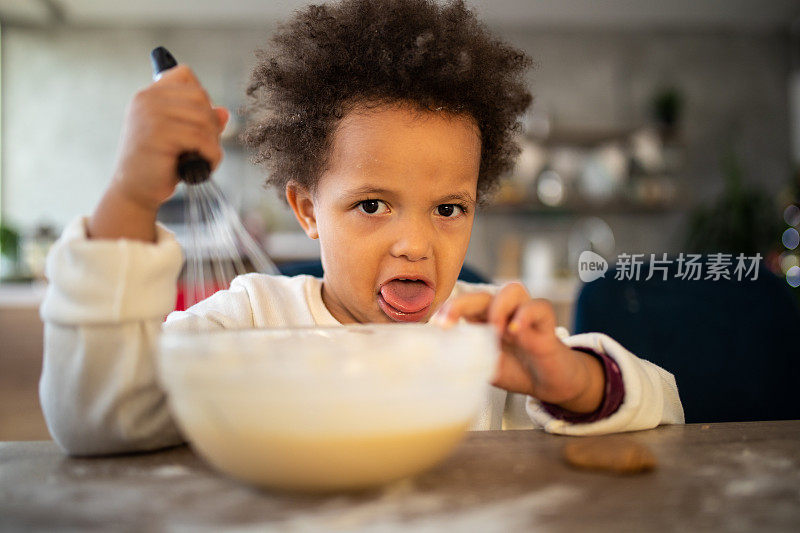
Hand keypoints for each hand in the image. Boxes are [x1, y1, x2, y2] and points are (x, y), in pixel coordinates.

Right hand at [111, 64, 228, 211]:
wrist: (134, 192)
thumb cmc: (158, 165)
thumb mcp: (180, 139)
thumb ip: (200, 121)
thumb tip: (224, 112)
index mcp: (148, 95)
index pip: (185, 75)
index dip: (202, 99)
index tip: (199, 125)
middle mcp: (147, 99)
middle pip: (200, 97)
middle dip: (211, 124)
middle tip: (206, 148)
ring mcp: (150, 114)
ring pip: (204, 118)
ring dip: (213, 143)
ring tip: (204, 160)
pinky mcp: (159, 134)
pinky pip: (202, 139)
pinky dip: (211, 156)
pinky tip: (203, 168)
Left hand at [432, 282, 604, 412]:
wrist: (550, 383)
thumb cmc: (516, 370)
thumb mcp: (485, 367)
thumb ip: (468, 358)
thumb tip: (441, 359)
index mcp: (484, 320)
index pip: (463, 304)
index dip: (448, 310)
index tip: (436, 327)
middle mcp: (503, 312)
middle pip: (482, 293)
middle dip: (461, 304)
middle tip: (448, 324)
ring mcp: (525, 315)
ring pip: (513, 289)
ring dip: (498, 307)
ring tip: (495, 332)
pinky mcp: (546, 324)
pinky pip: (539, 306)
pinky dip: (525, 315)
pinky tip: (516, 331)